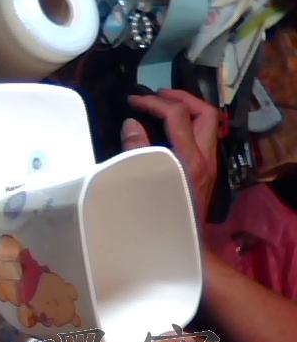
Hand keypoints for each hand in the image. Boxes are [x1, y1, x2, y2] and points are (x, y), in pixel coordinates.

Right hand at [121, 90, 218, 220]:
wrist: (182, 246)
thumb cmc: (159, 219)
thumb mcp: (142, 183)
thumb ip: (136, 150)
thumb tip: (131, 124)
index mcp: (190, 159)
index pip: (177, 116)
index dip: (154, 102)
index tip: (134, 101)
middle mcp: (205, 158)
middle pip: (205, 113)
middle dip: (182, 98)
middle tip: (159, 95)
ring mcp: (209, 165)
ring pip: (207, 125)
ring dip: (187, 111)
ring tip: (164, 107)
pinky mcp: (205, 172)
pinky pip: (201, 138)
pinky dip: (187, 127)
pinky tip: (169, 132)